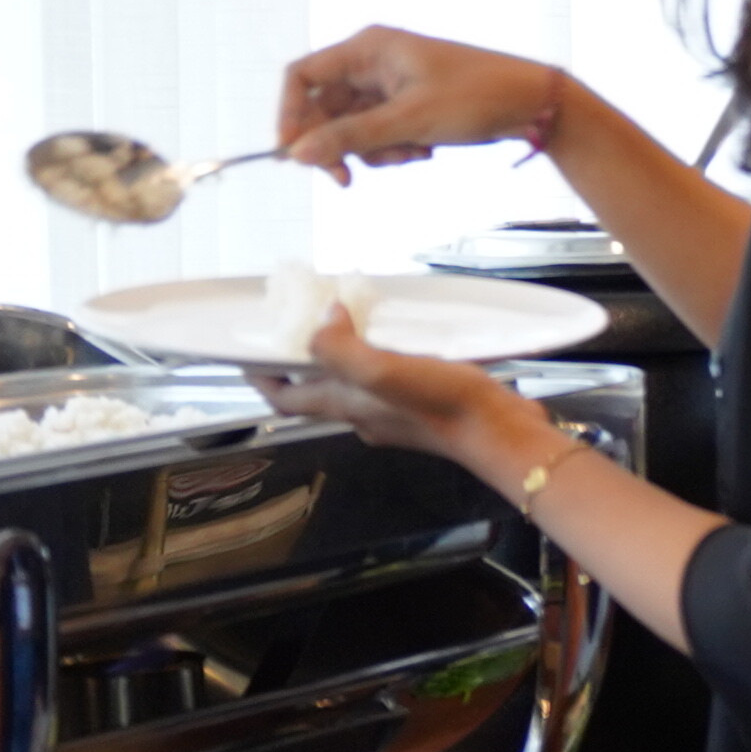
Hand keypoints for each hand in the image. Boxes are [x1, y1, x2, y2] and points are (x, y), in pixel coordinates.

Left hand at [270, 305, 539, 471]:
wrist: (500, 433)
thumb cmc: (441, 404)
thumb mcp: (382, 372)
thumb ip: (340, 347)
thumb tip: (324, 318)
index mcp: (344, 406)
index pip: (285, 398)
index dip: (261, 379)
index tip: (249, 356)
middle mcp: (362, 415)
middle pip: (316, 392)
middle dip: (303, 364)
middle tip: (302, 327)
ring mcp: (394, 415)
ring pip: (353, 387)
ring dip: (343, 359)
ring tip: (349, 324)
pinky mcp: (424, 408)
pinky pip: (388, 383)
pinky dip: (381, 360)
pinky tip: (400, 342)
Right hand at [274, 27, 566, 179]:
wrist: (534, 105)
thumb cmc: (478, 97)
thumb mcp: (410, 120)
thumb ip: (351, 137)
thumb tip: (297, 154)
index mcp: (368, 48)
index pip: (303, 77)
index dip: (290, 114)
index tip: (293, 154)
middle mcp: (373, 63)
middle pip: (323, 109)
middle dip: (335, 145)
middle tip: (345, 179)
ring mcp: (390, 86)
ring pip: (352, 128)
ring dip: (373, 151)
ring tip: (412, 154)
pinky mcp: (407, 107)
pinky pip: (379, 134)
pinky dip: (394, 150)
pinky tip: (424, 151)